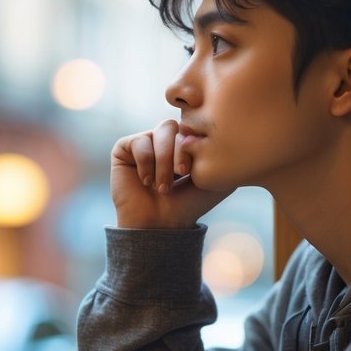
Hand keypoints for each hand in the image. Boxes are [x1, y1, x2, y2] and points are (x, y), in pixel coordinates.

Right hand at [110, 119, 231, 228]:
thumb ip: (224, 155)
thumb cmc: (188, 205)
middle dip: (179, 153)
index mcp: (186, 143)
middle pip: (177, 127)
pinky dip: (146, 163)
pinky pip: (139, 142)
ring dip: (164, 161)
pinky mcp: (124, 148)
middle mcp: (165, 140)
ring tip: (162, 186)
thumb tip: (226, 133)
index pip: (193, 128)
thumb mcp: (215, 179)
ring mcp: (145, 142)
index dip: (192, 147)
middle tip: (180, 175)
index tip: (191, 173)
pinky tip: (146, 182)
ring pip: (161, 132)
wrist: (161, 224)